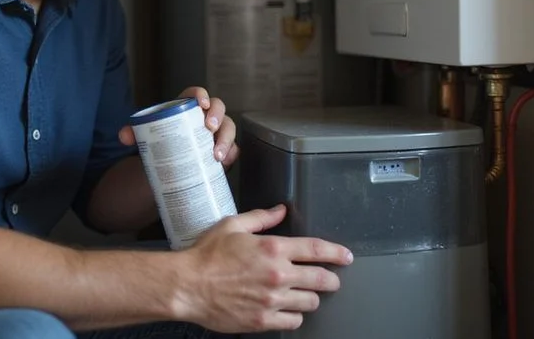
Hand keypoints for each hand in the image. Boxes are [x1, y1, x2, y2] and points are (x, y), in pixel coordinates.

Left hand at [119, 87, 238, 168]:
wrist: (165, 168)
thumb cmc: (159, 144)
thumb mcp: (145, 137)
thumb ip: (133, 134)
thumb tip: (124, 136)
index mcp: (186, 108)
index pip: (196, 94)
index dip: (201, 95)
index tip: (201, 103)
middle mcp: (204, 117)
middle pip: (218, 108)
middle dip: (217, 116)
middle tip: (209, 128)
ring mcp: (216, 134)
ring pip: (228, 129)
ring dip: (226, 140)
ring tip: (217, 155)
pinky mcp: (223, 151)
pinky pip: (233, 150)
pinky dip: (231, 154)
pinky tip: (225, 163)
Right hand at [173, 205, 353, 333]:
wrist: (187, 286)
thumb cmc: (206, 255)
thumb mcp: (232, 226)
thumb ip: (261, 219)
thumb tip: (280, 210)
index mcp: (273, 248)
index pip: (316, 250)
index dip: (336, 253)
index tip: (346, 257)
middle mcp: (278, 275)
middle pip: (321, 279)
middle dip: (330, 280)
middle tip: (330, 281)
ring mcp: (272, 300)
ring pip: (310, 302)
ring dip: (310, 298)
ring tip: (303, 295)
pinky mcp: (263, 320)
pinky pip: (293, 322)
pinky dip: (294, 316)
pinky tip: (287, 311)